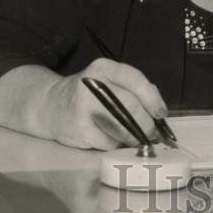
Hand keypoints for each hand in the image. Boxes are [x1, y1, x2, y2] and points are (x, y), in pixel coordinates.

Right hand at [44, 57, 168, 150]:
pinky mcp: (79, 129)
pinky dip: (116, 145)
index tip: (161, 114)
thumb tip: (158, 111)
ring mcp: (83, 106)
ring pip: (121, 127)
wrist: (51, 105)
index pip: (135, 80)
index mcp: (104, 68)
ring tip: (137, 139)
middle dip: (147, 123)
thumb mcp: (108, 81)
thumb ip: (132, 90)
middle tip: (152, 134)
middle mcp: (92, 83)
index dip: (153, 99)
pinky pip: (108, 142)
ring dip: (134, 137)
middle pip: (130, 106)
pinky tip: (113, 141)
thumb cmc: (88, 95)